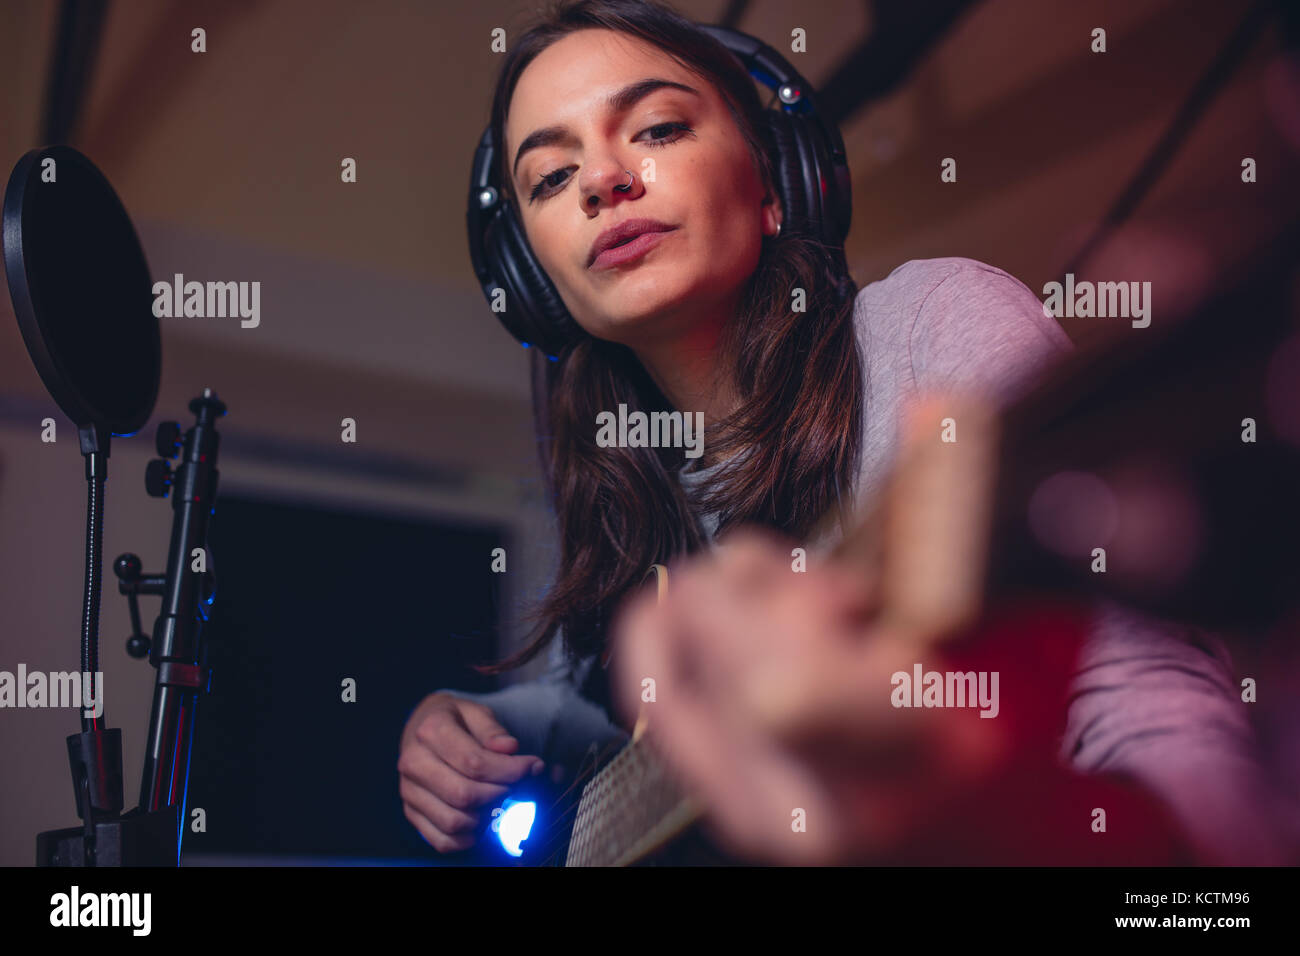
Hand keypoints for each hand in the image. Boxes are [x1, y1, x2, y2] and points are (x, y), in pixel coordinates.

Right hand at [397, 693, 543, 852]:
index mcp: (431, 731)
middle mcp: (414, 762)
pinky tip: (480, 824)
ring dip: (483, 819)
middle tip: (515, 786)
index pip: (474, 762)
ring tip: (497, 802)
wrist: (421, 729)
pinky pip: (440, 840)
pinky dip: (466, 840)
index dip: (509, 770)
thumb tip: (510, 749)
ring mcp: (409, 790)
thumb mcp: (475, 712)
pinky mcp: (411, 811)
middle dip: (499, 794)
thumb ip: (493, 730)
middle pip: (463, 795)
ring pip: (452, 821)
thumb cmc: (454, 721)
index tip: (532, 767)